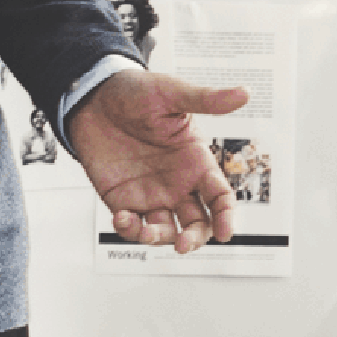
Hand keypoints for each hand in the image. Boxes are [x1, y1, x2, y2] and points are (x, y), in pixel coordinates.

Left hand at [64, 68, 248, 247]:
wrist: (92, 96)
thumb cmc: (136, 91)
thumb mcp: (172, 94)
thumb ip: (207, 100)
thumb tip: (244, 94)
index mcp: (196, 162)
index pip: (220, 197)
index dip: (226, 216)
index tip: (225, 233)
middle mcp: (178, 183)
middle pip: (198, 223)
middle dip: (194, 238)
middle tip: (183, 244)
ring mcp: (151, 194)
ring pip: (166, 230)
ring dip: (159, 238)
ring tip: (144, 230)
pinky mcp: (123, 199)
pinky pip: (132, 225)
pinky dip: (129, 230)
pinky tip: (122, 219)